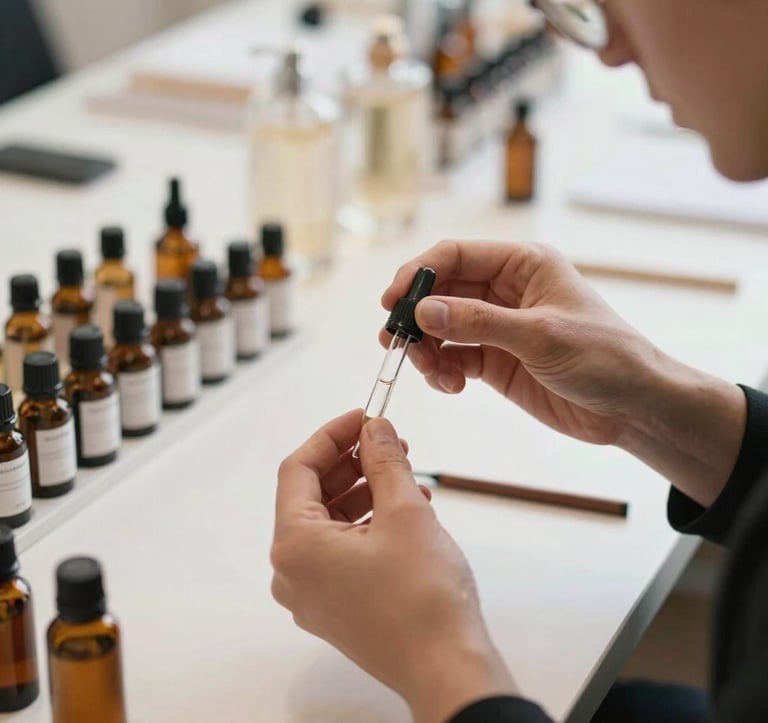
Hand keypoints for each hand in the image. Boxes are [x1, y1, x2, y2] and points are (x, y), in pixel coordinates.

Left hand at [272, 410, 515, 722]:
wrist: (448, 669)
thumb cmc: (424, 598)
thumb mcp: (405, 511)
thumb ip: (384, 461)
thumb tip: (375, 429)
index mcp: (295, 546)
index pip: (298, 470)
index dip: (331, 436)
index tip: (363, 416)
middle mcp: (292, 572)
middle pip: (312, 497)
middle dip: (352, 464)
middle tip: (388, 442)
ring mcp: (312, 595)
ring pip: (329, 524)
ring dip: (364, 493)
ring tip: (406, 475)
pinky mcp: (335, 608)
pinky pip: (341, 551)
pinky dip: (367, 524)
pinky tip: (405, 510)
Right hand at [381, 241, 745, 505]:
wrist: (632, 407)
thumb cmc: (603, 357)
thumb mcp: (539, 335)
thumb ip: (478, 321)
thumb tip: (422, 309)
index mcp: (523, 265)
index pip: (456, 256)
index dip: (419, 274)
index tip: (393, 300)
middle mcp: (505, 290)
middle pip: (441, 292)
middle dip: (416, 316)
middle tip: (396, 341)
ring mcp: (497, 326)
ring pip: (442, 326)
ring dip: (426, 347)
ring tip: (430, 370)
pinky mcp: (495, 359)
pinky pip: (453, 357)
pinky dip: (442, 369)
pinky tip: (450, 385)